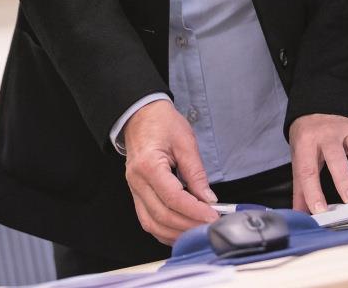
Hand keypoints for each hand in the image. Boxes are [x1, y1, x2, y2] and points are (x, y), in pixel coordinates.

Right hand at [122, 100, 218, 244]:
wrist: (140, 115)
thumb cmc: (161, 123)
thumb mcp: (185, 141)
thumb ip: (196, 172)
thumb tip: (208, 199)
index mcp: (148, 165)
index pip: (172, 197)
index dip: (194, 211)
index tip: (213, 216)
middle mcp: (137, 181)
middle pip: (162, 215)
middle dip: (188, 225)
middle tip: (210, 225)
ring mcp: (134, 190)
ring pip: (152, 223)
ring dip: (176, 233)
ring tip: (198, 230)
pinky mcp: (136, 194)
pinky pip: (148, 220)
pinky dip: (164, 231)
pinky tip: (181, 231)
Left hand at [288, 113, 347, 213]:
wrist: (319, 110)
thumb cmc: (309, 139)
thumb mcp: (299, 158)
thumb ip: (301, 189)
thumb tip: (301, 216)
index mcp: (307, 140)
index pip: (308, 168)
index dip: (314, 190)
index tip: (320, 210)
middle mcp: (329, 133)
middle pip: (337, 157)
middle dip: (345, 180)